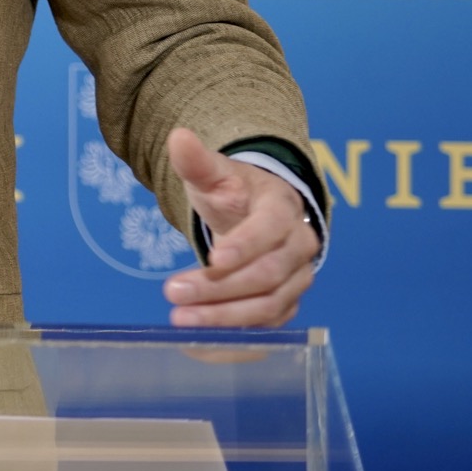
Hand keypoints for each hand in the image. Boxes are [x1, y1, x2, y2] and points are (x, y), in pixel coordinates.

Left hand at [161, 128, 317, 328]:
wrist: (258, 214)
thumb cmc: (236, 193)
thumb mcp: (215, 175)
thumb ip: (197, 161)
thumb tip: (178, 137)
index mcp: (282, 208)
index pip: (270, 229)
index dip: (245, 246)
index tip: (212, 260)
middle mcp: (299, 246)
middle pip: (267, 274)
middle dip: (220, 287)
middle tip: (172, 292)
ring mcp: (297, 278)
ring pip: (269, 304)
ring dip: (224, 315)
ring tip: (180, 317)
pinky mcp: (288, 303)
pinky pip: (268, 324)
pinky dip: (236, 330)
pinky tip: (202, 333)